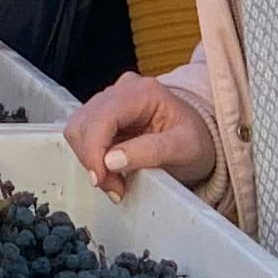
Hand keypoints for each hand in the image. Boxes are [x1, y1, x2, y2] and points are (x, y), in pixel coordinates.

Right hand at [69, 70, 212, 197]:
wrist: (200, 139)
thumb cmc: (196, 140)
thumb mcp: (184, 148)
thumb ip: (151, 152)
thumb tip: (111, 160)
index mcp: (142, 92)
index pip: (102, 117)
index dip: (94, 150)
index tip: (101, 179)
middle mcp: (121, 90)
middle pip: (84, 123)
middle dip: (92, 160)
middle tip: (114, 187)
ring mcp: (108, 101)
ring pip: (77, 130)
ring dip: (89, 160)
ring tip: (114, 182)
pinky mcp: (102, 115)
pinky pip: (82, 136)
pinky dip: (91, 159)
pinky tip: (111, 172)